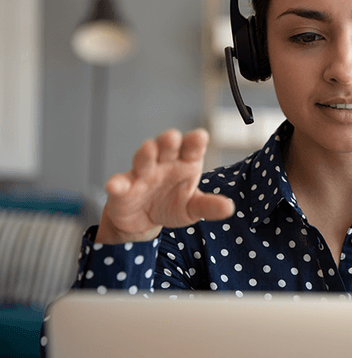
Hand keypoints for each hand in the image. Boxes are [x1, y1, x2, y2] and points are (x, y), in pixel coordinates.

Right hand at [96, 129, 234, 243]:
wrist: (144, 221)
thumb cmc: (173, 205)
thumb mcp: (194, 208)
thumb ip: (209, 206)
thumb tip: (229, 208)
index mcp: (186, 163)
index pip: (192, 148)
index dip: (195, 141)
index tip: (200, 137)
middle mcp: (165, 163)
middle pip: (167, 146)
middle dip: (169, 140)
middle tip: (173, 137)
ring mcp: (143, 173)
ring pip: (143, 158)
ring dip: (145, 153)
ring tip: (149, 149)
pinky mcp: (123, 188)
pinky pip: (119, 183)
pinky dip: (117, 183)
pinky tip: (115, 186)